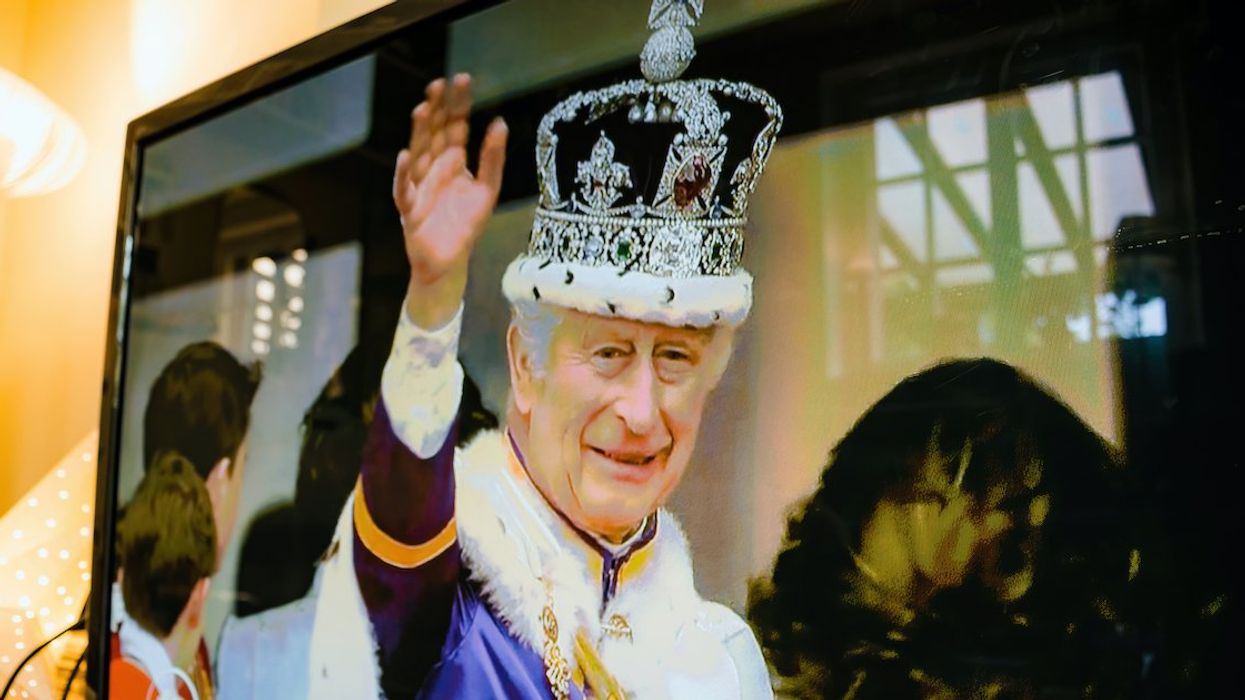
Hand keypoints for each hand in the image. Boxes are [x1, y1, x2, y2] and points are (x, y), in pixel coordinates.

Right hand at [393, 73, 507, 327]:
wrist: (449, 262)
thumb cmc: (466, 225)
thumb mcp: (487, 189)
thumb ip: (493, 158)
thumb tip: (500, 122)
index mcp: (453, 161)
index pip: (455, 125)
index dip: (458, 103)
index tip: (461, 79)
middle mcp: (434, 168)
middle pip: (434, 133)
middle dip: (436, 110)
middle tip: (438, 84)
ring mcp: (419, 186)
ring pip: (418, 154)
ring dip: (419, 133)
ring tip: (423, 110)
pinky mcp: (410, 209)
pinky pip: (404, 189)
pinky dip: (403, 174)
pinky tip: (405, 156)